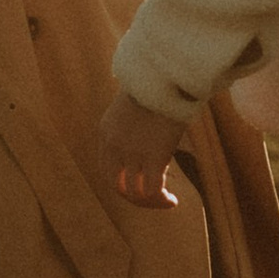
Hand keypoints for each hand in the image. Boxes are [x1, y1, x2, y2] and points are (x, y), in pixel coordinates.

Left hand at [100, 87, 188, 205]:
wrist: (167, 74)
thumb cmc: (158, 84)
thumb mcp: (135, 104)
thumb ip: (133, 123)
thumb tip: (149, 132)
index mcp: (106, 131)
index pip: (107, 169)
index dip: (123, 183)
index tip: (141, 185)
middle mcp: (114, 145)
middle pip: (116, 185)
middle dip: (134, 198)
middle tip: (153, 200)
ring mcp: (132, 152)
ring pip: (134, 192)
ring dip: (150, 203)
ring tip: (166, 202)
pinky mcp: (153, 156)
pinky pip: (152, 189)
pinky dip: (161, 200)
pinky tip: (172, 201)